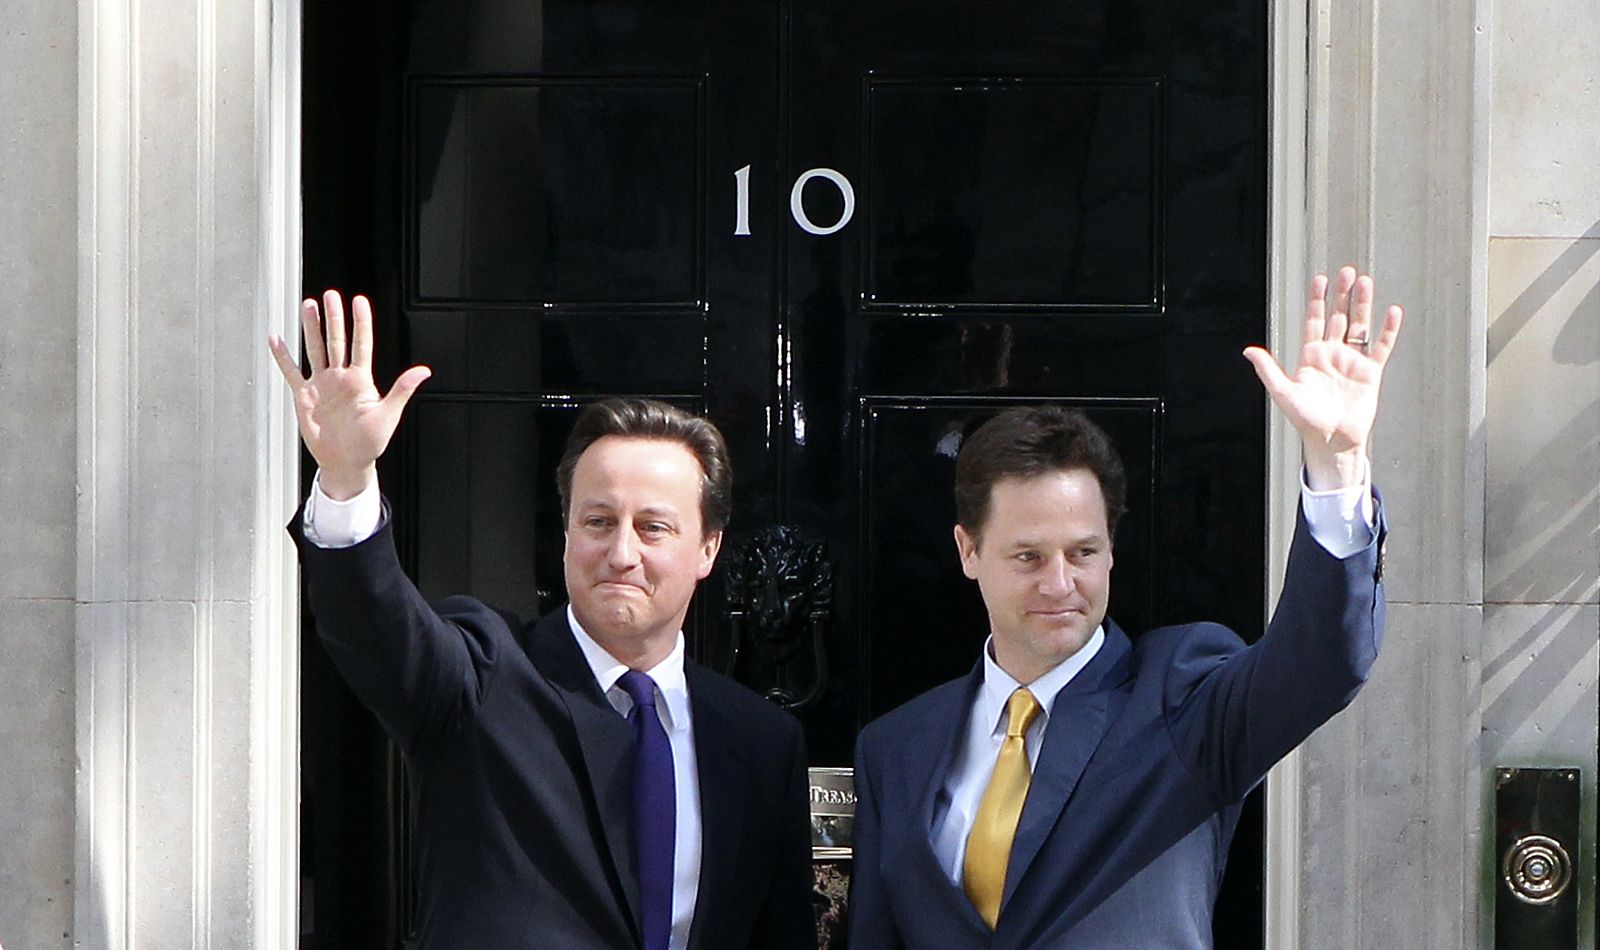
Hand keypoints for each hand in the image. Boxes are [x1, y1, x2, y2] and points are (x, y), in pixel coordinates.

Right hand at [267, 291, 430, 499]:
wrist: (346, 462)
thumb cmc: (370, 442)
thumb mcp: (388, 415)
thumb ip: (402, 390)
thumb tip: (424, 371)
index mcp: (361, 379)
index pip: (361, 344)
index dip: (360, 322)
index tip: (359, 300)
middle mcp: (341, 377)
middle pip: (337, 340)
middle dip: (334, 318)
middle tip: (330, 295)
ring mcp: (322, 384)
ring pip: (315, 349)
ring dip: (311, 328)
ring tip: (308, 305)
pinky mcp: (304, 396)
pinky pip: (291, 372)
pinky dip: (283, 356)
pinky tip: (276, 338)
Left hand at [1243, 267, 1403, 489]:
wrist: (1331, 441)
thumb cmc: (1305, 420)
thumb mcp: (1283, 393)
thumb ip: (1268, 370)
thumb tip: (1248, 350)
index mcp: (1310, 356)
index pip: (1313, 320)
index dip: (1317, 300)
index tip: (1320, 279)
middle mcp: (1332, 354)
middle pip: (1338, 317)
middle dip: (1341, 295)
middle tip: (1346, 272)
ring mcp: (1352, 361)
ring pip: (1359, 326)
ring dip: (1363, 305)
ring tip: (1366, 282)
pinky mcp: (1370, 372)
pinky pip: (1380, 346)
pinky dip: (1387, 330)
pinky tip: (1392, 312)